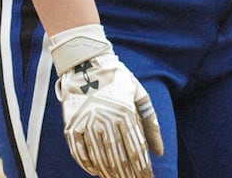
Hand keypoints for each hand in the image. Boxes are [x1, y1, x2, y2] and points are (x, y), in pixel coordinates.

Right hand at [49, 24, 163, 177]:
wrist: (86, 64)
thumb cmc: (118, 79)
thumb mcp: (138, 93)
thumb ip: (151, 121)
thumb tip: (160, 151)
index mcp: (125, 111)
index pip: (136, 149)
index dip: (143, 168)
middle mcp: (106, 120)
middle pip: (119, 158)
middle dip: (129, 175)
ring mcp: (87, 125)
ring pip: (100, 159)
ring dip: (111, 174)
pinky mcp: (71, 127)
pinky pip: (80, 154)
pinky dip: (89, 166)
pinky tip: (98, 173)